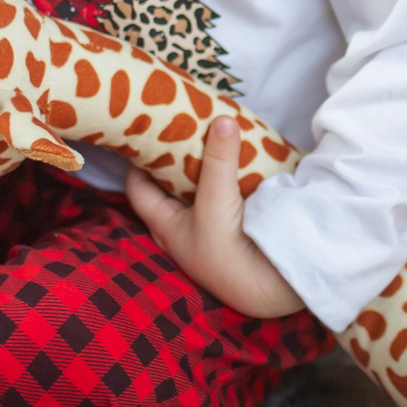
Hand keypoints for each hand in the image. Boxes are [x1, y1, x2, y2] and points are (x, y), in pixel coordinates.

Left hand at [124, 117, 304, 318]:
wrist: (270, 289)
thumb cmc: (228, 252)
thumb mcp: (217, 202)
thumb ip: (219, 161)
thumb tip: (222, 118)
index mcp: (165, 226)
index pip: (137, 188)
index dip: (136, 160)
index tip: (143, 131)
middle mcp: (184, 229)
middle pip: (169, 187)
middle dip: (173, 158)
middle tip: (181, 126)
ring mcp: (210, 230)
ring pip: (198, 191)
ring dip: (203, 168)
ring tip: (208, 135)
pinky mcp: (235, 230)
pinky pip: (224, 197)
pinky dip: (227, 178)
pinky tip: (237, 160)